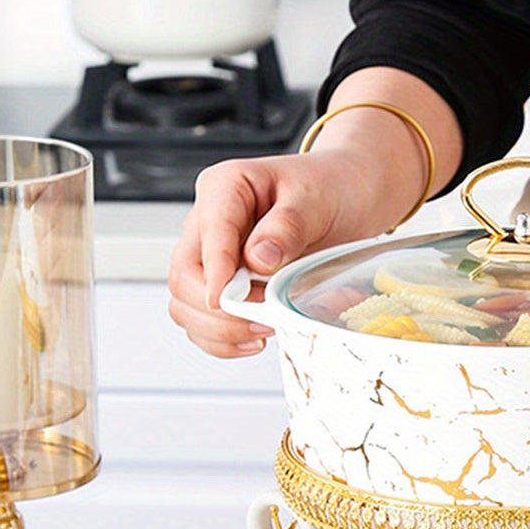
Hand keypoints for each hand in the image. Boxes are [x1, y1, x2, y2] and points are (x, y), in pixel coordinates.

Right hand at [167, 68, 462, 359]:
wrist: (346, 198)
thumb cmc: (328, 189)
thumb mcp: (314, 199)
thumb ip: (286, 226)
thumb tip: (258, 259)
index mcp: (225, 189)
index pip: (207, 235)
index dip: (214, 274)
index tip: (226, 301)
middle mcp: (209, 223)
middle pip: (184, 277)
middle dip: (218, 309)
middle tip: (261, 319)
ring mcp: (212, 257)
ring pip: (185, 304)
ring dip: (219, 330)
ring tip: (263, 330)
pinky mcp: (223, 285)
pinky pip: (204, 322)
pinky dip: (224, 340)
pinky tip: (255, 338)